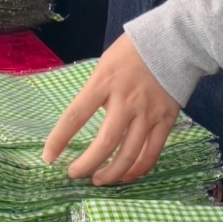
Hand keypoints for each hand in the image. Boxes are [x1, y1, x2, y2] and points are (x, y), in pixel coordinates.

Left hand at [41, 35, 180, 184]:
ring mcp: (148, 113)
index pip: (75, 116)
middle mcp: (125, 100)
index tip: (48, 157)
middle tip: (75, 173)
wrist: (173, 41)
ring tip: (99, 180)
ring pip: (129, 154)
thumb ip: (96, 91)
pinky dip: (138, 169)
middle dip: (86, 165)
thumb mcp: (105, 64)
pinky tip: (126, 175)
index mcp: (104, 83)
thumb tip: (86, 118)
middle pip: (105, 144)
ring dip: (112, 173)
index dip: (59, 139)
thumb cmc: (133, 51)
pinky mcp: (165, 120)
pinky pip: (152, 153)